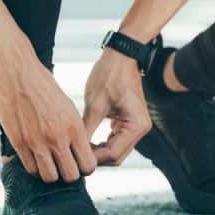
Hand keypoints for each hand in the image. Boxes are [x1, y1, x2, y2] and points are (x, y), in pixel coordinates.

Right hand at [0, 57, 96, 182]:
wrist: (17, 73)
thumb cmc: (45, 88)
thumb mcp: (68, 108)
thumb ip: (74, 132)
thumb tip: (79, 153)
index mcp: (75, 128)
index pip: (88, 165)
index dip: (84, 168)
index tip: (79, 162)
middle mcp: (58, 137)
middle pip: (70, 176)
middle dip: (69, 174)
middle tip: (64, 165)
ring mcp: (37, 142)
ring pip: (49, 177)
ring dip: (50, 173)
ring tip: (49, 162)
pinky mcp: (19, 142)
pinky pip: (30, 169)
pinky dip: (34, 167)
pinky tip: (35, 157)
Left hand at [83, 50, 151, 165]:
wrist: (122, 56)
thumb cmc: (109, 75)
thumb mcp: (95, 104)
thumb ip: (86, 130)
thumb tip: (74, 150)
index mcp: (137, 126)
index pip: (113, 154)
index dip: (92, 158)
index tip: (73, 155)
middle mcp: (141, 130)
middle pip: (116, 156)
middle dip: (95, 158)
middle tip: (73, 154)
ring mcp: (137, 127)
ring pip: (115, 151)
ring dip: (98, 151)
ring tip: (77, 148)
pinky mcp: (130, 123)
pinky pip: (116, 141)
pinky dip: (102, 143)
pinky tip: (86, 140)